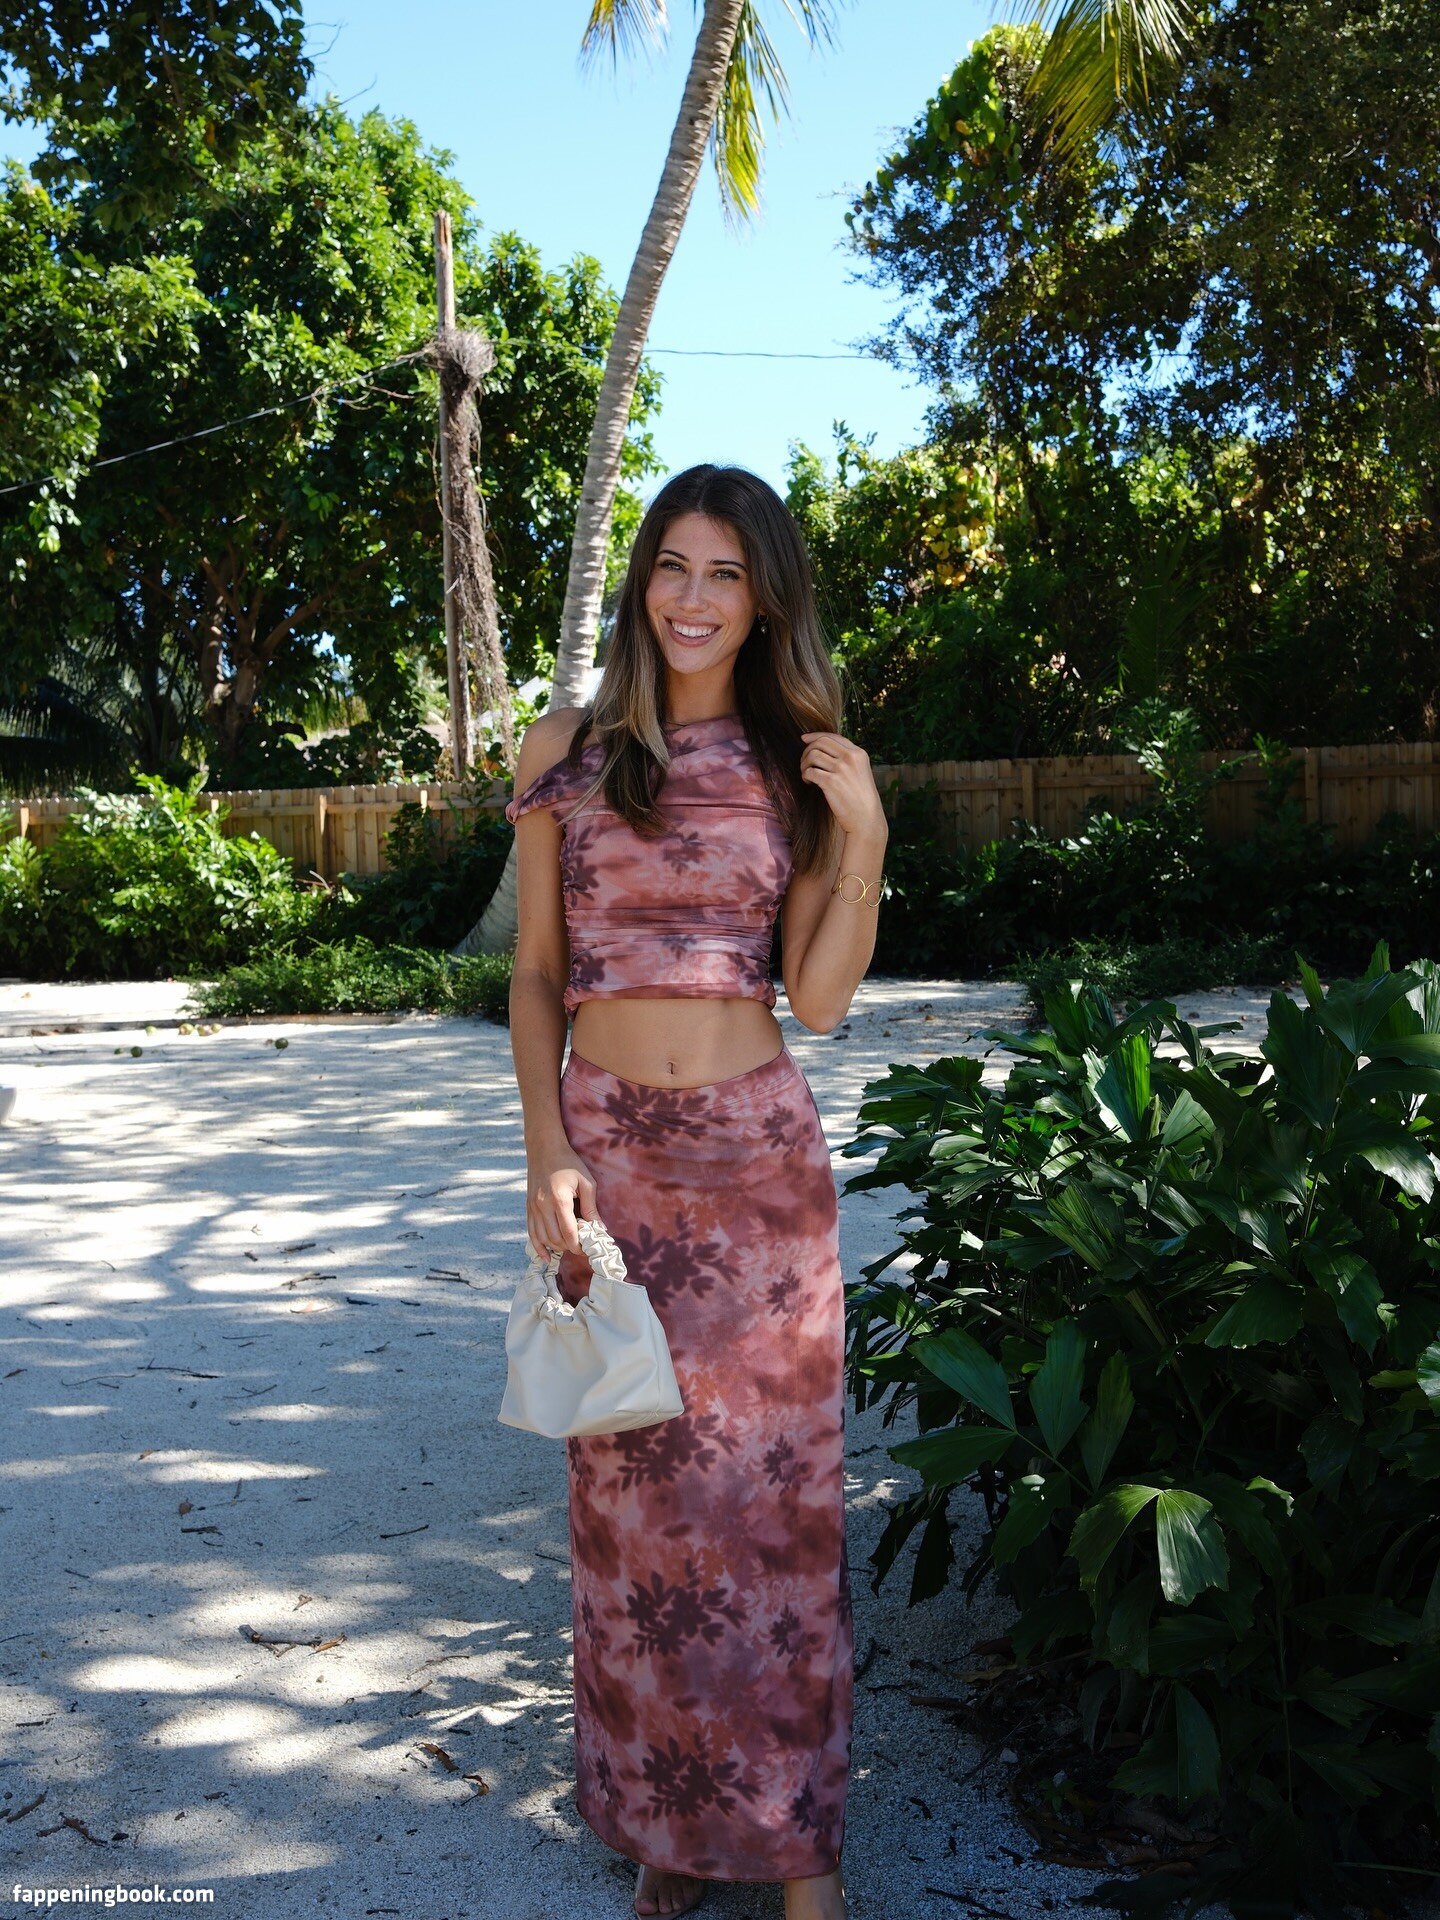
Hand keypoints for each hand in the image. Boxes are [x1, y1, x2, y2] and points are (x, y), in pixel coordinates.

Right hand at [526, 1138, 597, 1255]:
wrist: (544, 1149)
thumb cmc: (568, 1163)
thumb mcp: (586, 1182)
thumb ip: (592, 1207)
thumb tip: (600, 1229)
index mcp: (559, 1199)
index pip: (569, 1233)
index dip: (579, 1246)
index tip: (589, 1248)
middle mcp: (543, 1206)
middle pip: (556, 1238)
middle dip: (570, 1247)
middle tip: (582, 1246)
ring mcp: (533, 1208)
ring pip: (543, 1238)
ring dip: (557, 1247)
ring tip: (569, 1246)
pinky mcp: (528, 1208)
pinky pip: (531, 1233)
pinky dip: (538, 1247)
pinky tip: (546, 1257)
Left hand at [799, 732, 887, 839]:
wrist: (866, 818)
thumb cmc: (861, 798)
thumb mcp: (860, 772)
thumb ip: (848, 759)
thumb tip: (824, 749)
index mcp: (858, 753)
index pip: (832, 736)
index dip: (815, 736)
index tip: (804, 739)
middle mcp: (850, 758)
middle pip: (820, 742)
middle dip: (807, 750)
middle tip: (804, 763)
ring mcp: (841, 769)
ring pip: (813, 755)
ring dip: (804, 764)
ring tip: (806, 774)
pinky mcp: (832, 782)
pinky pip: (810, 771)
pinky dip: (805, 776)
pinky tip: (809, 783)